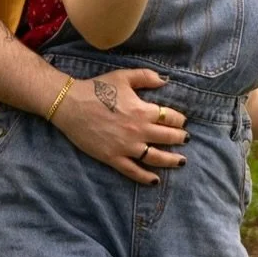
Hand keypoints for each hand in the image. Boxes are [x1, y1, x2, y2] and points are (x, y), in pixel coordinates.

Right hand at [52, 67, 187, 183]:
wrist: (71, 105)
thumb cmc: (97, 88)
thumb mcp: (123, 77)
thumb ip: (146, 77)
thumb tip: (165, 81)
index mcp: (142, 111)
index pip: (169, 117)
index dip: (179, 119)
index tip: (183, 121)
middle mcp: (138, 131)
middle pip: (167, 138)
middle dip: (180, 138)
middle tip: (186, 139)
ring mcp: (127, 147)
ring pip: (156, 158)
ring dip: (171, 160)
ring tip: (181, 161)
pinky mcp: (114, 158)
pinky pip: (134, 171)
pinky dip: (146, 177)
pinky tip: (155, 180)